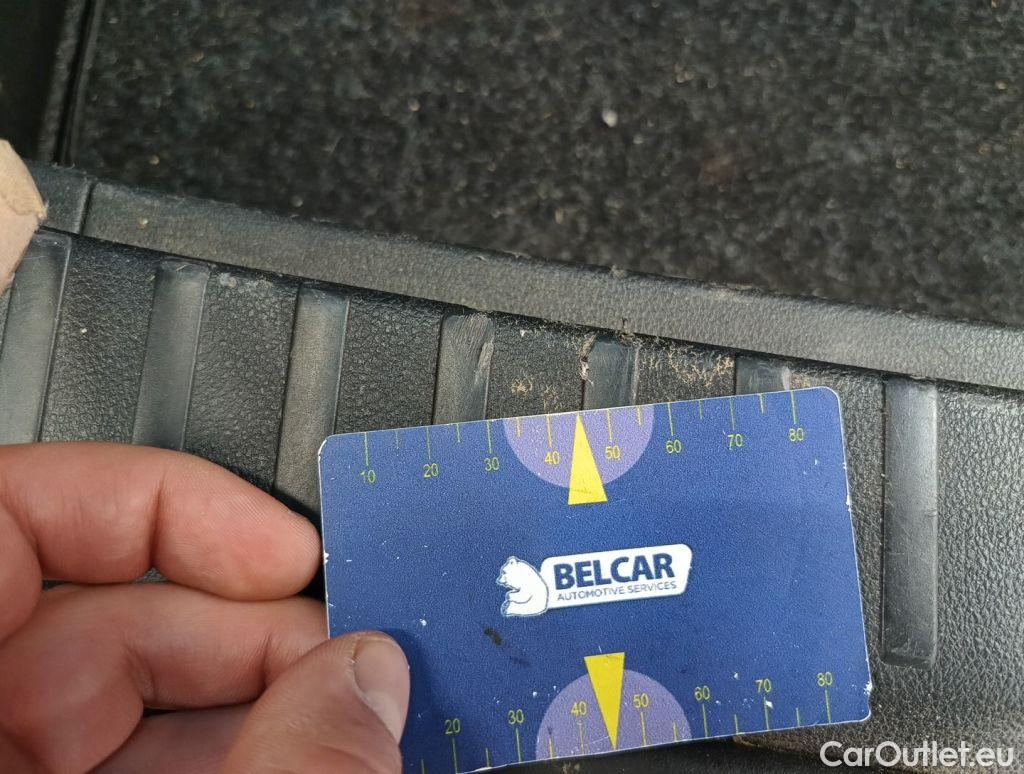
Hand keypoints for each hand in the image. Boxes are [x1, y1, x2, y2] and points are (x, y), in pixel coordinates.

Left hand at [0, 442, 408, 772]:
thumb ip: (280, 765)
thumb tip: (364, 678)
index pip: (10, 512)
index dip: (159, 499)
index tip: (277, 547)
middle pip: (103, 612)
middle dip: (249, 623)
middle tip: (346, 657)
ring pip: (132, 697)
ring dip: (262, 693)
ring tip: (350, 718)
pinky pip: (138, 763)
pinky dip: (235, 750)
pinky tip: (307, 758)